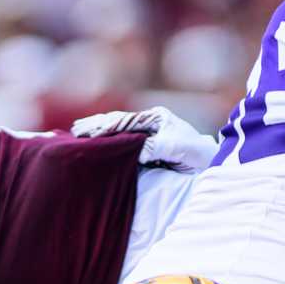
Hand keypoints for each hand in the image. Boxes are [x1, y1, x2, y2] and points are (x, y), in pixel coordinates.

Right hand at [71, 106, 218, 171]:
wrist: (210, 165)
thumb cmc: (197, 155)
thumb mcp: (179, 148)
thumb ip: (157, 146)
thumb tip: (136, 150)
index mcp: (156, 118)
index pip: (124, 121)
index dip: (105, 127)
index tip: (87, 133)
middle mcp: (149, 124)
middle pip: (117, 122)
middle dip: (95, 125)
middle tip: (74, 130)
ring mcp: (147, 135)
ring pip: (117, 131)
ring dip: (97, 132)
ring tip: (76, 133)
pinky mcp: (145, 148)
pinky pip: (121, 143)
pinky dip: (106, 143)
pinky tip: (93, 145)